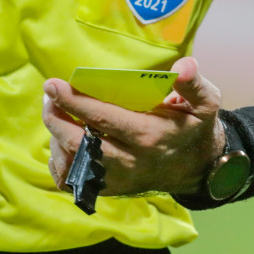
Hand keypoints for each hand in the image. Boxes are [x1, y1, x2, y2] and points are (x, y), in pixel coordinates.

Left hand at [42, 57, 226, 198]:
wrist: (197, 167)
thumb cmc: (194, 126)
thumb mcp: (204, 102)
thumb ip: (193, 83)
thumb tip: (183, 65)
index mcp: (148, 136)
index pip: (103, 119)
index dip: (75, 101)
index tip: (53, 84)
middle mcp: (130, 161)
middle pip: (79, 143)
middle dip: (56, 117)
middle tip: (49, 94)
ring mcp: (117, 179)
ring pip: (72, 163)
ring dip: (56, 136)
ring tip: (54, 111)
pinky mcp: (109, 188)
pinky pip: (73, 181)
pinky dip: (59, 160)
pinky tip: (61, 139)